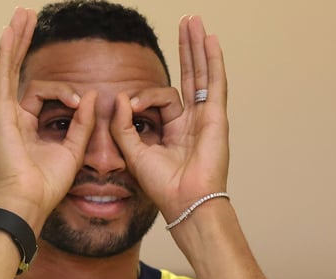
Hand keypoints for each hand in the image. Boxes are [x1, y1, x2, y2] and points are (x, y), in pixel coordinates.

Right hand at [0, 8, 95, 229]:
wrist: (30, 201)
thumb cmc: (46, 185)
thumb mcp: (73, 149)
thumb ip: (83, 122)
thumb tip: (92, 96)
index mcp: (26, 126)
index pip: (44, 94)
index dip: (66, 93)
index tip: (81, 101)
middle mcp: (11, 116)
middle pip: (17, 72)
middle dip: (24, 44)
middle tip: (29, 19)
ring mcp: (2, 113)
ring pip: (8, 68)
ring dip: (15, 41)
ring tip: (22, 16)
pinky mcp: (0, 113)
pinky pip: (3, 77)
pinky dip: (6, 54)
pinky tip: (10, 33)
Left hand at [111, 16, 228, 222]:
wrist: (184, 200)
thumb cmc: (163, 185)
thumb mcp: (133, 152)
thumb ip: (123, 124)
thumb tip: (120, 97)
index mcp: (174, 130)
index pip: (160, 99)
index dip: (141, 97)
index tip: (128, 105)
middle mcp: (192, 120)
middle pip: (188, 76)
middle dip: (184, 50)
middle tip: (183, 23)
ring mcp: (206, 116)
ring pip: (201, 73)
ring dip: (197, 47)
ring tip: (194, 22)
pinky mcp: (215, 116)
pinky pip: (213, 82)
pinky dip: (212, 60)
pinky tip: (208, 40)